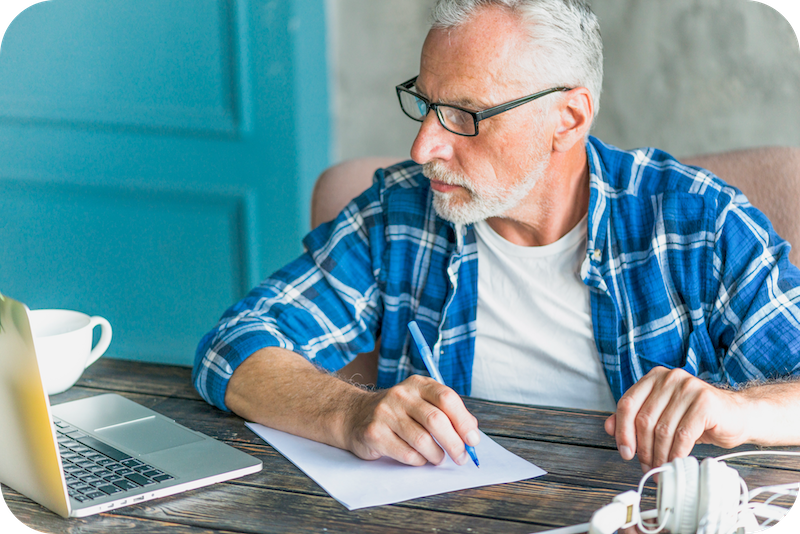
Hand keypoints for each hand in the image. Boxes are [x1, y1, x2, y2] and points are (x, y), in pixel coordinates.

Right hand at [344, 374, 479, 465]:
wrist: (355, 415)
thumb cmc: (398, 413)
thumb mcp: (421, 402)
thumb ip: (446, 413)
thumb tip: (472, 433)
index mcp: (418, 384)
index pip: (447, 398)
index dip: (464, 421)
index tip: (473, 440)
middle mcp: (401, 395)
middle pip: (436, 421)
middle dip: (454, 444)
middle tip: (461, 457)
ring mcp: (385, 413)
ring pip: (422, 441)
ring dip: (436, 455)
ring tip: (437, 458)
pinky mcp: (374, 433)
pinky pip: (407, 454)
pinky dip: (419, 461)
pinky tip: (418, 458)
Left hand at [604, 367, 748, 470]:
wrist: (738, 416)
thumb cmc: (697, 418)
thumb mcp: (662, 416)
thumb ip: (634, 419)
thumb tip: (608, 427)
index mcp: (654, 378)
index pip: (627, 404)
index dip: (623, 431)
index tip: (625, 452)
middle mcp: (669, 378)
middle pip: (643, 419)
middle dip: (642, 448)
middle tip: (646, 466)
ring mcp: (688, 387)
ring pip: (662, 429)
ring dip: (659, 454)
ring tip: (660, 467)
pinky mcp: (705, 402)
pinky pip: (683, 434)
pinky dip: (676, 453)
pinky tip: (676, 462)